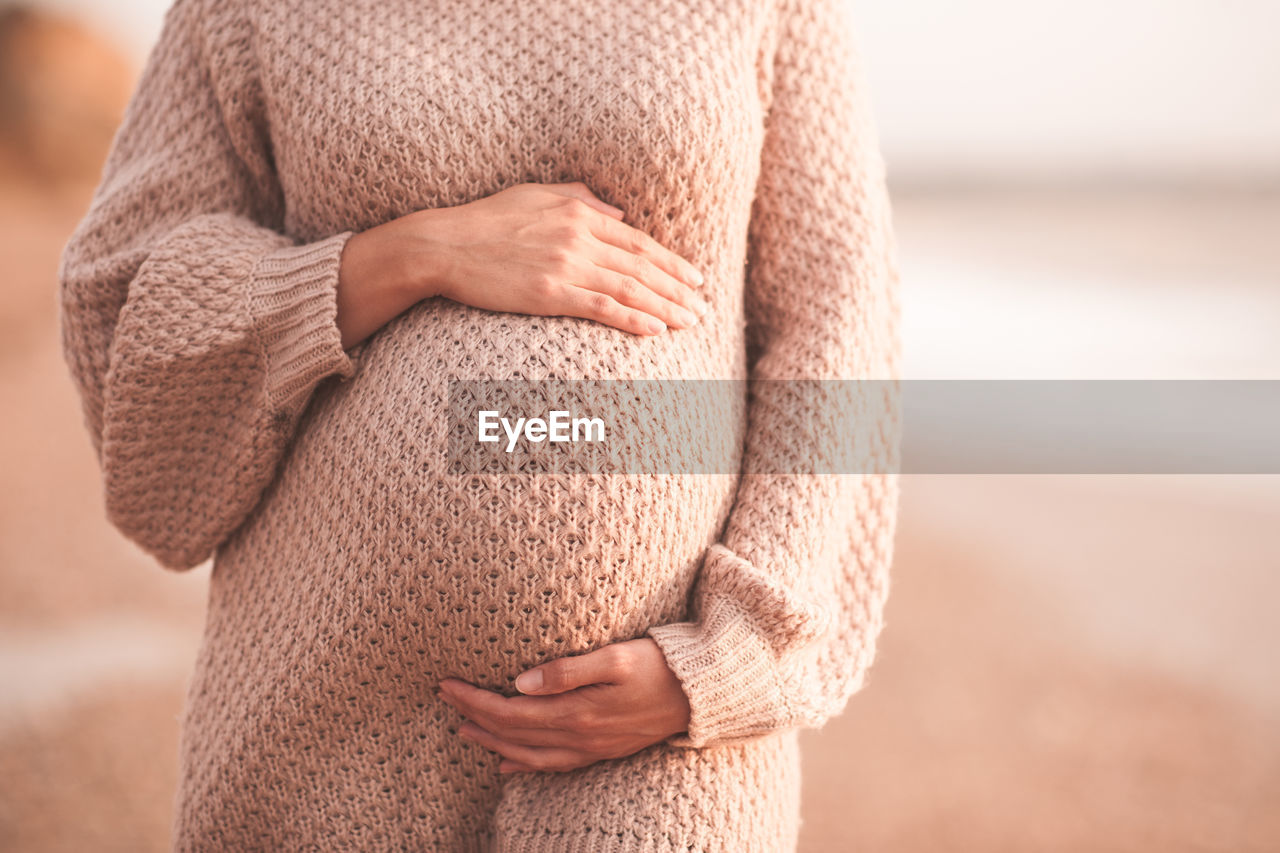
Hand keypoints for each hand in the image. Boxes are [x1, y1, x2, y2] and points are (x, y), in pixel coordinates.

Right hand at [339, 181, 708, 343]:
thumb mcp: (535, 195)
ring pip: (630, 287)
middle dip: (678, 287)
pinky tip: (657, 330)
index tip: (695, 278)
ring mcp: (565, 264)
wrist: (443, 245)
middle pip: (642, 265)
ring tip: (691, 322)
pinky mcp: (549, 292)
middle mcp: (579, 236)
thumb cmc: (485, 221)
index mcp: (579, 212)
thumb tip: (618, 212)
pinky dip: (634, 318)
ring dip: (666, 306)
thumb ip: (580, 198)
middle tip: (704, 306)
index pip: (638, 241)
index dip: (671, 261)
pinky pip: (602, 307)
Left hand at [437, 637, 691, 772]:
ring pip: (528, 754)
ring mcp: (591, 747)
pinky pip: (554, 765)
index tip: (446, 684)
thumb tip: (520, 682)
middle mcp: (579, 736)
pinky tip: (510, 765)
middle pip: (512, 733)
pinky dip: (526, 766)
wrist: (703, 694)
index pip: (510, 710)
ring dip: (492, 742)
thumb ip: (567, 670)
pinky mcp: (602, 749)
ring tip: (464, 730)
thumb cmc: (661, 665)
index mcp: (576, 712)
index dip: (474, 698)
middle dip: (475, 715)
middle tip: (443, 697)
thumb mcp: (616, 657)